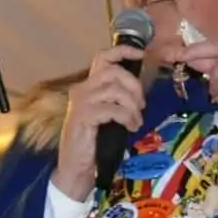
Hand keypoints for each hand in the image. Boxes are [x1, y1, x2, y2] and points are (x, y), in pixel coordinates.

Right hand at [51, 45, 146, 201]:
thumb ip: (117, 98)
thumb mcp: (108, 115)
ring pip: (115, 90)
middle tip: (142, 105)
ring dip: (132, 105)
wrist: (76, 167)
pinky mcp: (84, 117)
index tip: (141, 54)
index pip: (103, 58)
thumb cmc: (94, 142)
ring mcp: (81, 103)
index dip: (123, 50)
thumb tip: (138, 89)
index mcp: (88, 86)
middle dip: (134, 86)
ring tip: (136, 121)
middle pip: (113, 72)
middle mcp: (82, 89)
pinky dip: (126, 116)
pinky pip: (112, 109)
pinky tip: (130, 127)